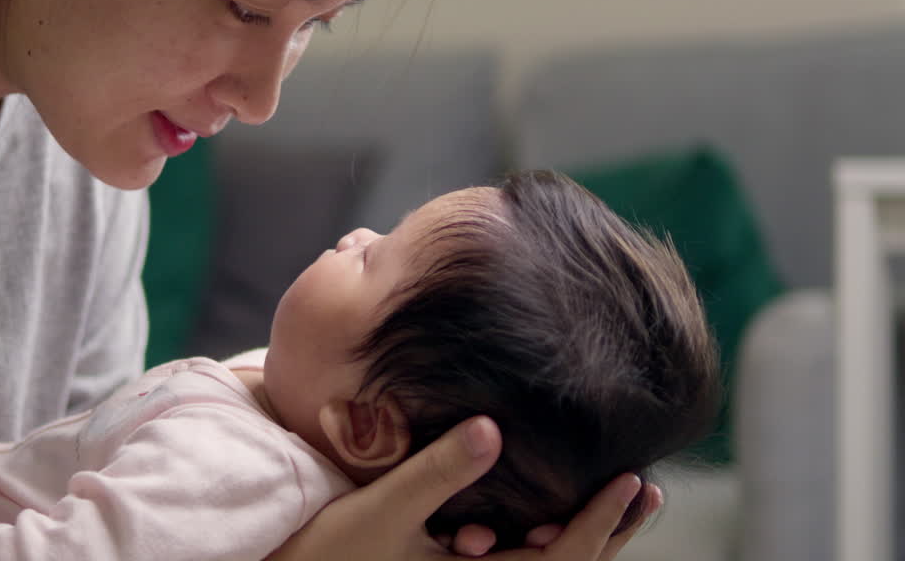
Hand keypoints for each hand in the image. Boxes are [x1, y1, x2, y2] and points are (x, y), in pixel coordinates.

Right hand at [268, 416, 657, 560]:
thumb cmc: (330, 547)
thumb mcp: (383, 507)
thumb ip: (438, 471)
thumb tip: (493, 427)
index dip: (599, 523)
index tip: (631, 481)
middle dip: (607, 531)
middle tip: (645, 490)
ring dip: (581, 531)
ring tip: (616, 496)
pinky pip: (513, 554)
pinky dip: (543, 531)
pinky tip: (547, 504)